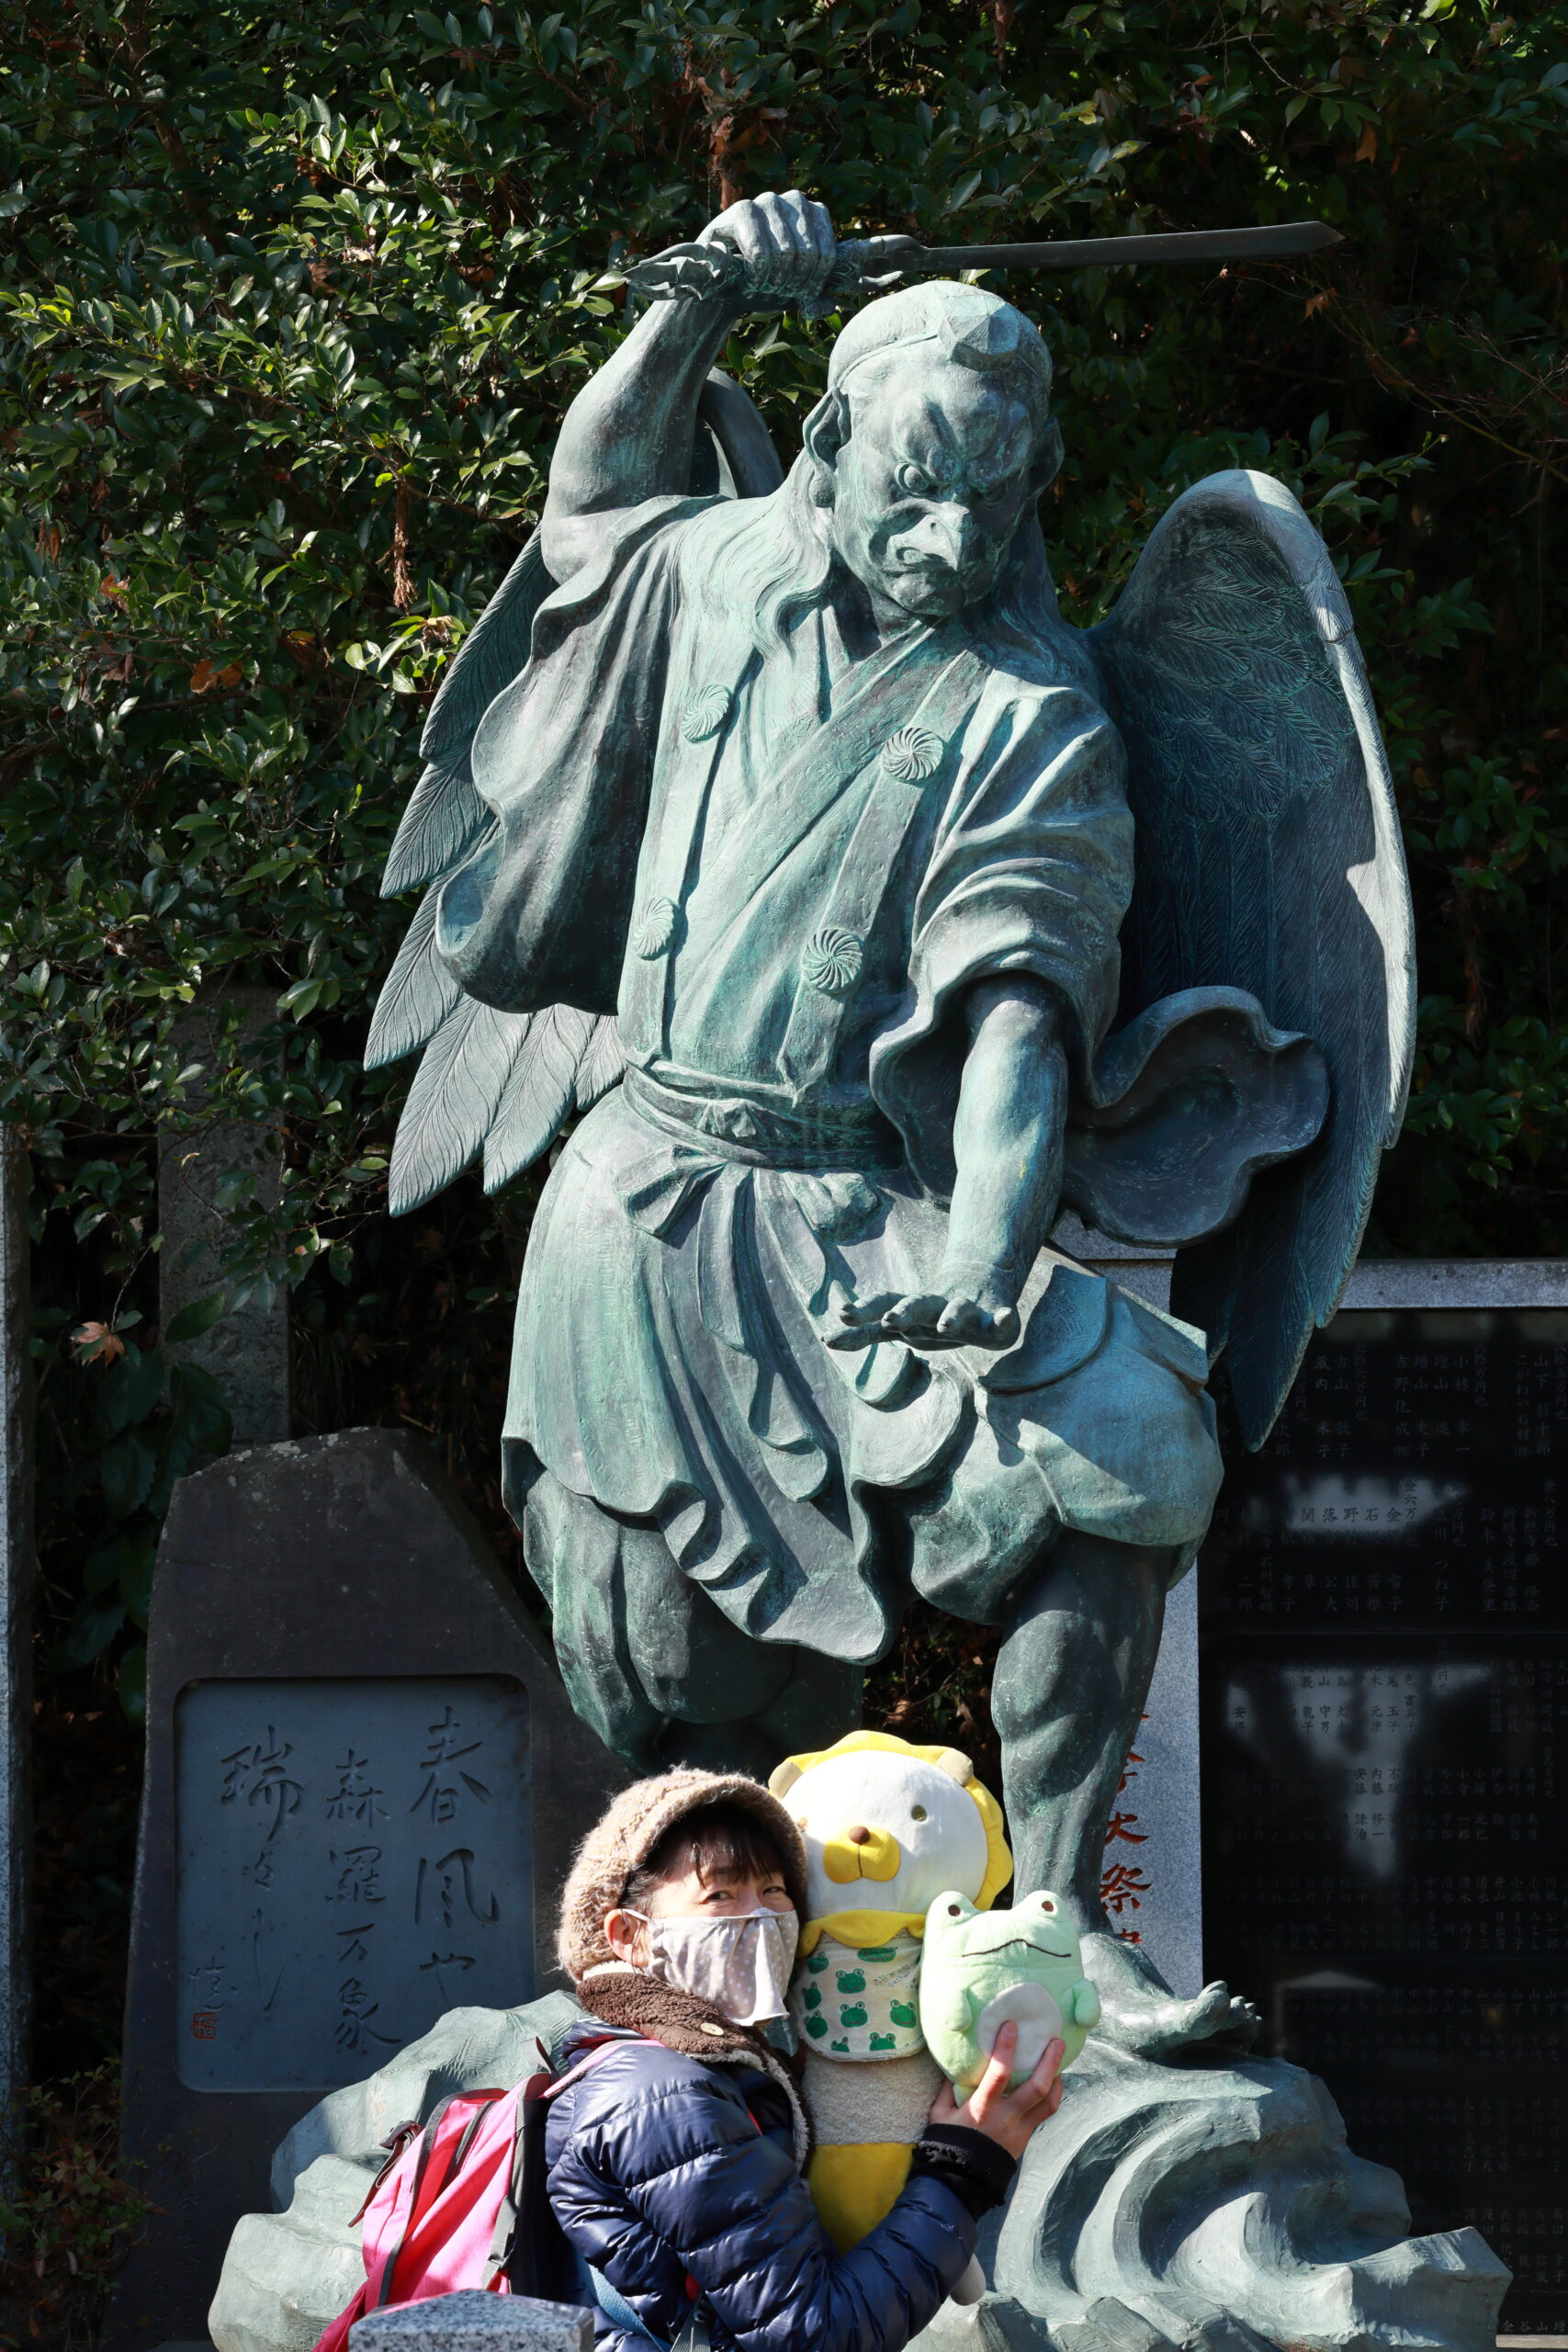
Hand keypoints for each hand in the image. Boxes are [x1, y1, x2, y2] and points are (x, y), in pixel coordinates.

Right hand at [699, 189, 835, 310]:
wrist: (725, 289)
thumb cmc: (766, 285)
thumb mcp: (800, 290)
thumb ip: (823, 290)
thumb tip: (837, 293)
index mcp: (815, 214)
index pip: (827, 253)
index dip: (814, 283)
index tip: (799, 295)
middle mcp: (795, 200)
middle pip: (808, 253)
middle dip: (793, 283)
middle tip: (777, 292)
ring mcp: (768, 200)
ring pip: (786, 252)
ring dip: (773, 281)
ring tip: (762, 286)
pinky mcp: (743, 209)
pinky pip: (760, 251)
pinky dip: (756, 275)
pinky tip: (748, 279)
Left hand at [829, 1280, 1019, 1354]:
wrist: (981, 1283)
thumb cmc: (934, 1310)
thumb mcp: (900, 1323)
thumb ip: (866, 1332)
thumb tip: (826, 1340)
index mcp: (912, 1309)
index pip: (883, 1305)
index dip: (864, 1312)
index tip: (841, 1316)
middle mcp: (936, 1305)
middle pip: (917, 1303)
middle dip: (903, 1311)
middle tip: (890, 1319)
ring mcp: (965, 1310)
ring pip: (957, 1310)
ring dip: (952, 1317)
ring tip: (946, 1327)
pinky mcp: (995, 1320)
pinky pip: (1002, 1321)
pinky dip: (1004, 1319)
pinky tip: (1005, 1317)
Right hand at [928, 2024, 1064, 2161]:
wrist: (962, 2180)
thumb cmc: (949, 2143)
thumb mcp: (940, 2114)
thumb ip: (947, 2088)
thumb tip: (954, 2063)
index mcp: (982, 2109)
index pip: (998, 2075)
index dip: (1006, 2049)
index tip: (1011, 2026)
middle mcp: (1006, 2118)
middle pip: (1036, 2089)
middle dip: (1049, 2063)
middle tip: (1056, 2042)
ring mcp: (1020, 2130)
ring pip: (1048, 2104)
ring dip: (1056, 2080)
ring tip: (1058, 2061)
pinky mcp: (1026, 2138)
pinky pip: (1044, 2114)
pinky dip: (1050, 2096)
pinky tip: (1051, 2083)